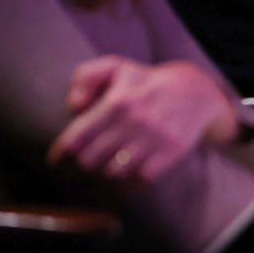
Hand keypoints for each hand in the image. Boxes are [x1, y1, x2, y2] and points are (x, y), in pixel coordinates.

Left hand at [47, 57, 237, 190]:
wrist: (196, 92)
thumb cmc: (146, 83)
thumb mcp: (116, 68)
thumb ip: (85, 77)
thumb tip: (75, 107)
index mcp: (118, 100)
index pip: (76, 139)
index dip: (60, 156)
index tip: (57, 162)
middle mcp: (136, 120)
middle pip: (90, 162)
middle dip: (79, 170)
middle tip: (79, 171)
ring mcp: (156, 137)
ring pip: (114, 175)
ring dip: (102, 180)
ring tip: (99, 177)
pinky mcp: (173, 151)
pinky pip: (141, 180)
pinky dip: (129, 185)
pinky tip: (124, 180)